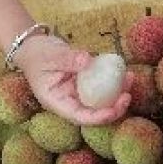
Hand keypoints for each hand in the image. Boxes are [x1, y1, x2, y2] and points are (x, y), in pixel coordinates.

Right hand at [13, 35, 131, 125]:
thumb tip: (88, 60)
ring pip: (101, 99)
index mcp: (57, 103)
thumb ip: (68, 59)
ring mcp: (78, 92)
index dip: (98, 117)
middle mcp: (69, 101)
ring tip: (130, 77)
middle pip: (94, 112)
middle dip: (114, 107)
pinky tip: (123, 70)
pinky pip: (101, 85)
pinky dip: (112, 80)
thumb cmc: (36, 54)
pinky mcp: (84, 82)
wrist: (32, 46)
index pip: (80, 117)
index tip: (114, 109)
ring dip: (117, 92)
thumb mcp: (50, 56)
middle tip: (128, 94)